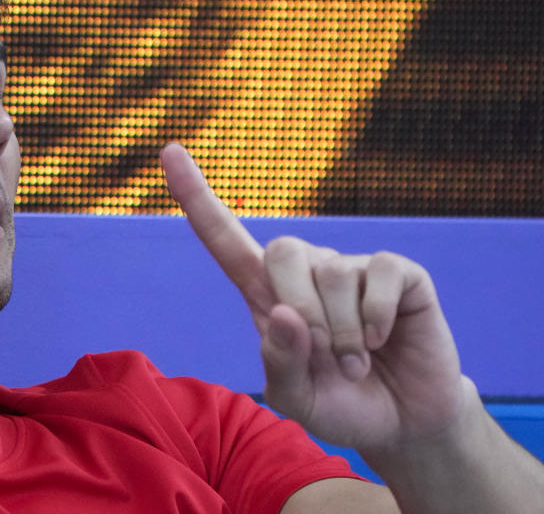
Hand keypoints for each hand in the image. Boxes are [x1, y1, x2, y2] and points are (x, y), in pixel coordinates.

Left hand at [160, 142, 469, 451]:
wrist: (403, 422)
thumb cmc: (340, 404)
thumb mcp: (297, 399)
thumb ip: (280, 364)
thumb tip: (282, 312)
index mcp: (267, 295)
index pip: (224, 239)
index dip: (197, 196)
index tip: (171, 152)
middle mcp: (307, 272)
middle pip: (281, 249)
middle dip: (299, 309)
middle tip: (325, 357)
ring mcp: (352, 268)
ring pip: (333, 273)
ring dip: (344, 334)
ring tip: (357, 364)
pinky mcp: (399, 273)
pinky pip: (381, 272)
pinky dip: (379, 317)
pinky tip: (383, 339)